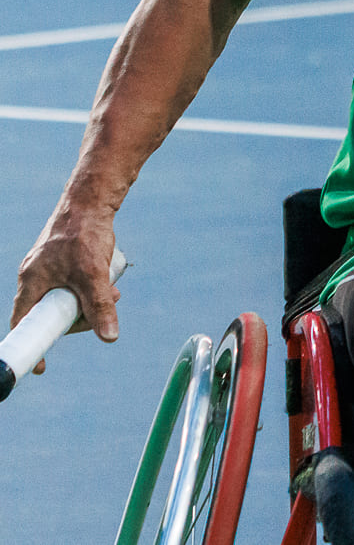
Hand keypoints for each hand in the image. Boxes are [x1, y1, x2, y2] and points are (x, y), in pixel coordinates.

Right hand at [12, 207, 120, 374]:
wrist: (91, 201)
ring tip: (114, 292)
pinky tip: (109, 282)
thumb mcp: (94, 275)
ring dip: (89, 301)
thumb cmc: (84, 234)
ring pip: (65, 298)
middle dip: (78, 317)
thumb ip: (100, 306)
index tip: (42, 367)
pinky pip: (71, 284)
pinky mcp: (60, 261)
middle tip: (102, 314)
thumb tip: (109, 337)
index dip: (34, 345)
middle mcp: (34, 277)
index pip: (24, 323)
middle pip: (50, 313)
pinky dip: (89, 288)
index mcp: (31, 283)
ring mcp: (46, 268)